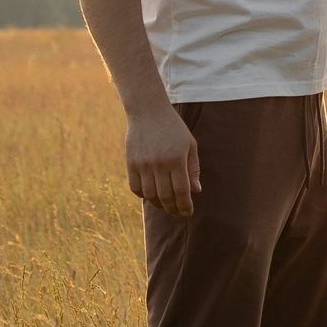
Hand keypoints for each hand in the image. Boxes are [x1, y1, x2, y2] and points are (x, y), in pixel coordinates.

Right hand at [126, 100, 200, 216]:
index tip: (188, 213)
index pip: (181, 191)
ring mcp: (143, 164)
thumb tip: (196, 191)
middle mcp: (159, 164)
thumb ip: (193, 168)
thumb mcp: (190, 145)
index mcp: (176, 159)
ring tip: (166, 205)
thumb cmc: (174, 128)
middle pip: (166, 196)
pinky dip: (143, 196)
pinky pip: (135, 188)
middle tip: (178, 213)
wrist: (148, 112)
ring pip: (150, 195)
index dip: (185, 205)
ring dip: (159, 204)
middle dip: (173, 209)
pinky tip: (151, 195)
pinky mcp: (131, 163)